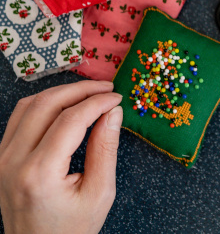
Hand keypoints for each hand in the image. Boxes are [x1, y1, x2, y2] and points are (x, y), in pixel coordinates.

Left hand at [0, 81, 122, 233]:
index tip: (117, 98)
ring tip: (88, 94)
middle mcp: (13, 162)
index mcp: (40, 173)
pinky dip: (44, 105)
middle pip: (47, 104)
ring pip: (29, 105)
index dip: (97, 102)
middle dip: (81, 90)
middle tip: (107, 89)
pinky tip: (66, 106)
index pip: (71, 119)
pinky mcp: (0, 158)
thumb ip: (106, 148)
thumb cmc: (71, 229)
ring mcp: (1, 159)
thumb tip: (113, 111)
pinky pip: (19, 118)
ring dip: (61, 93)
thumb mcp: (100, 193)